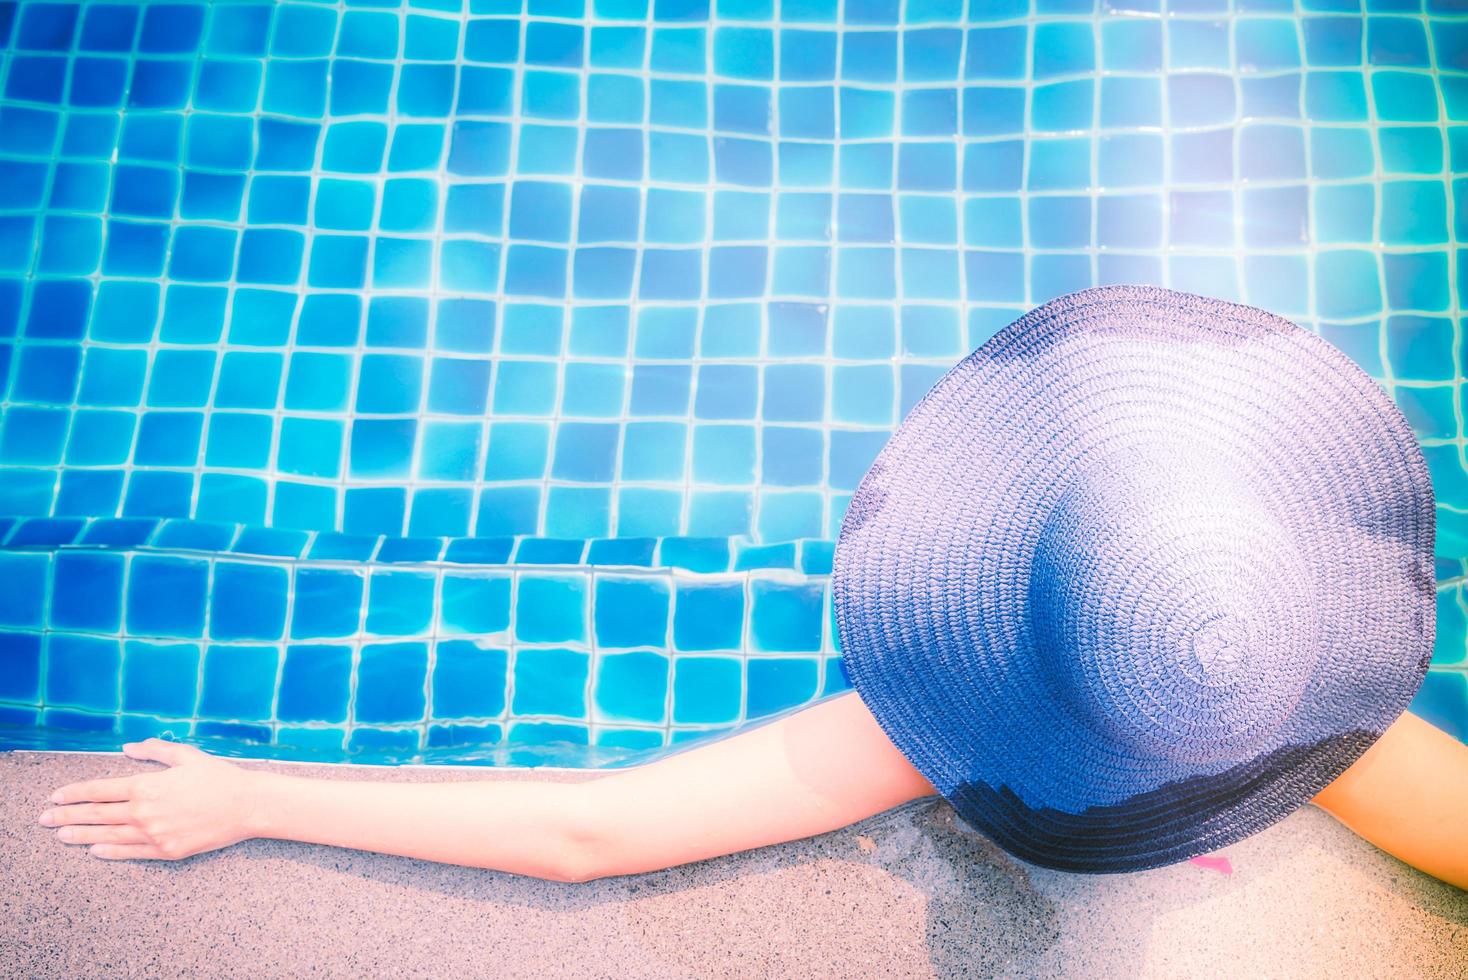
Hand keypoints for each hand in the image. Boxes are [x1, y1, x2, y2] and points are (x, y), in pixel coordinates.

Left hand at [38, 737, 264, 860]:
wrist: (247, 805)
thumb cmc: (218, 777)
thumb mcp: (186, 756)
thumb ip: (154, 750)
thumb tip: (128, 748)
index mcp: (146, 786)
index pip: (99, 790)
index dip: (74, 793)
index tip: (56, 796)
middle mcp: (144, 812)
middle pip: (97, 815)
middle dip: (67, 815)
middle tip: (45, 819)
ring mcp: (154, 834)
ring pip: (108, 836)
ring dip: (81, 835)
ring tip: (61, 836)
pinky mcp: (167, 851)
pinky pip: (131, 852)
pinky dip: (110, 852)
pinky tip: (95, 850)